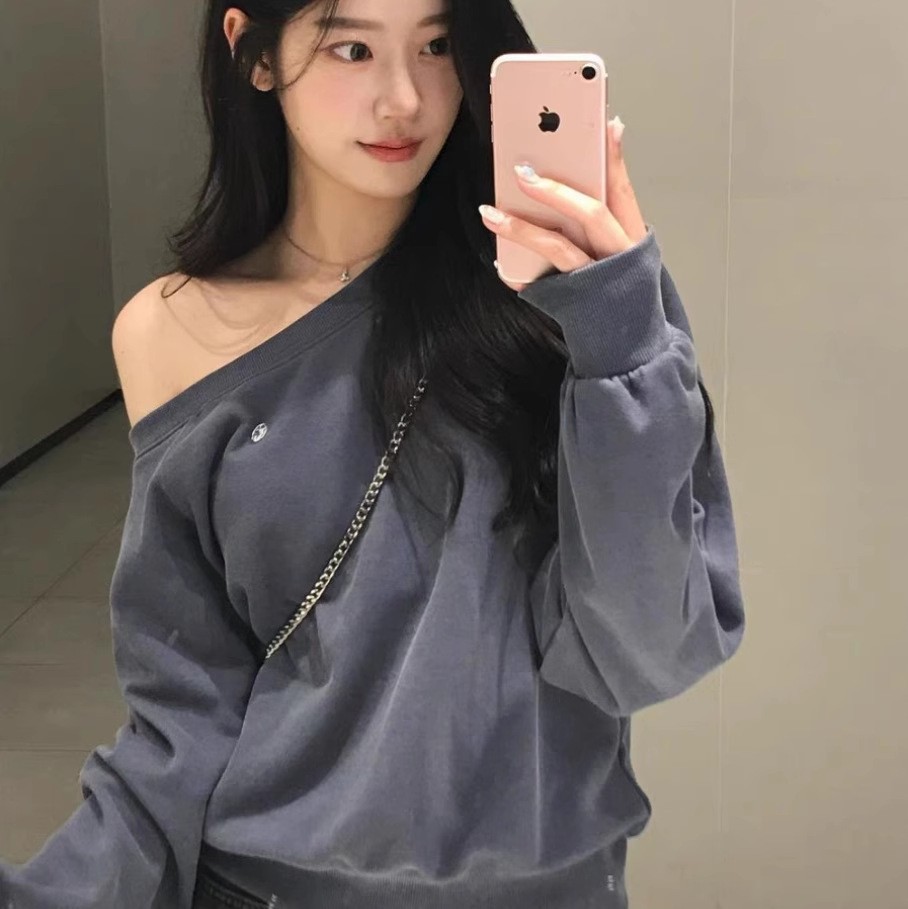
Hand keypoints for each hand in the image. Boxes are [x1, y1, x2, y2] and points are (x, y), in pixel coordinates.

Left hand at [479, 117, 648, 292]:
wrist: (628, 347)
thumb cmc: (617, 293)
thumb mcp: (618, 252)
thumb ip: (603, 219)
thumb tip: (568, 180)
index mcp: (633, 238)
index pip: (624, 191)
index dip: (615, 157)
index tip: (606, 122)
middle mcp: (620, 256)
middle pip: (592, 214)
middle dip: (556, 190)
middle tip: (523, 169)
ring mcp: (598, 280)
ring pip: (560, 247)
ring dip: (522, 227)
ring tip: (491, 212)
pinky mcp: (577, 302)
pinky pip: (544, 282)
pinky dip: (518, 272)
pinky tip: (499, 261)